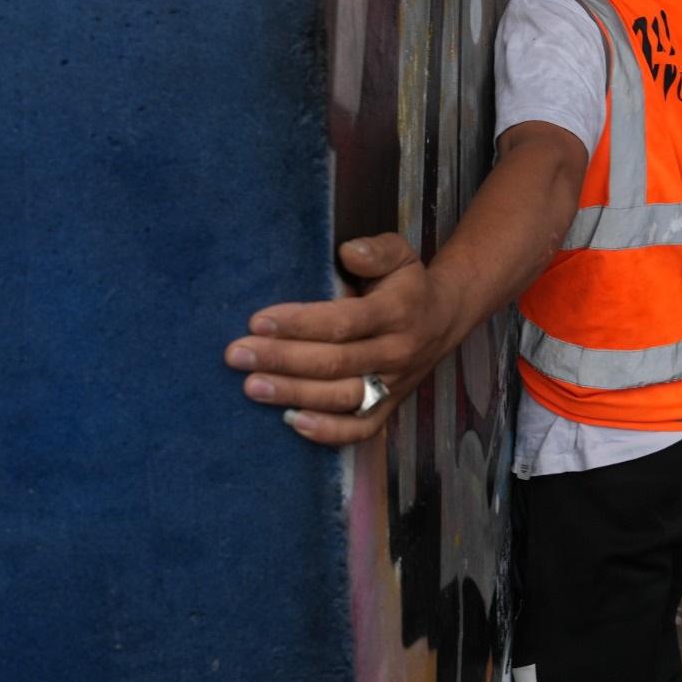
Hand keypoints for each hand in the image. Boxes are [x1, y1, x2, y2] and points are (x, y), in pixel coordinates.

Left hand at [224, 233, 457, 445]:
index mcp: (398, 311)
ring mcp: (393, 384)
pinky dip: (328, 431)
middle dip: (282, 359)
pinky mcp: (389, 407)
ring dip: (293, 394)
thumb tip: (348, 252)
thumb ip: (374, 250)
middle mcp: (397, 351)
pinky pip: (360, 428)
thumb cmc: (408, 284)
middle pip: (335, 362)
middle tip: (236, 354)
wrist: (445, 319)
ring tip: (251, 386)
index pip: (344, 322)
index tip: (257, 321)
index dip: (300, 324)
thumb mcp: (399, 253)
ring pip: (341, 397)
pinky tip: (292, 422)